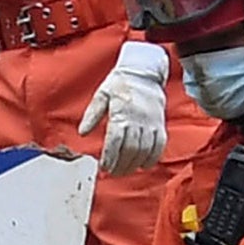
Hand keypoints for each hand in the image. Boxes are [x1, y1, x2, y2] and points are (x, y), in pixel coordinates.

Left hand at [91, 37, 172, 174]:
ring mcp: (151, 122)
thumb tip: (83, 133)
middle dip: (121, 164)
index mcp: (121, 112)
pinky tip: (144, 165)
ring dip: (135, 164)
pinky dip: (153, 157)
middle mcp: (138, 119)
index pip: (115, 141)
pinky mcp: (160, 123)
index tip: (104, 166)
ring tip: (125, 171)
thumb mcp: (101, 95)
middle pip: (130, 149)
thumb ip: (92, 114)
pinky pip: (160, 144)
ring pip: (145, 149)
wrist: (143, 72)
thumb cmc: (119, 83)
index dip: (110, 156)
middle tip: (113, 172)